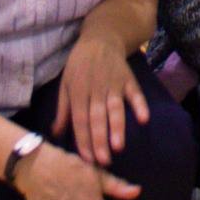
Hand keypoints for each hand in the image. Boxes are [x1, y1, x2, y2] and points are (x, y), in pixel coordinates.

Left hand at [52, 36, 149, 166]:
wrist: (101, 38)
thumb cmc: (80, 64)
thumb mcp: (65, 83)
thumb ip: (62, 109)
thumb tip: (56, 134)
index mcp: (78, 91)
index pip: (80, 119)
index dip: (83, 139)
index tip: (87, 159)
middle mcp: (95, 88)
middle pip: (97, 117)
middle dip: (100, 140)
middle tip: (103, 161)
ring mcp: (114, 83)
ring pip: (115, 108)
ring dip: (117, 127)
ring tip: (119, 146)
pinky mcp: (128, 78)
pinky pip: (135, 93)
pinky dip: (140, 105)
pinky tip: (144, 119)